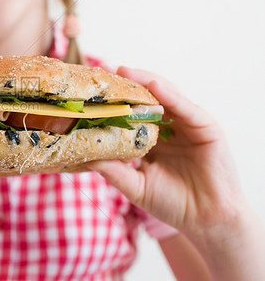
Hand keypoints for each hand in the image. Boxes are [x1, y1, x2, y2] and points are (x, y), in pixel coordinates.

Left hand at [88, 67, 247, 234]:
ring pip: (167, 95)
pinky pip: (187, 108)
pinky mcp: (206, 127)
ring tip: (126, 72)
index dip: (115, 102)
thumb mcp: (136, 186)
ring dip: (147, 81)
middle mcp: (170, 126)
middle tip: (107, 72)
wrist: (207, 220)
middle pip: (148, 98)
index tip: (93, 93)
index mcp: (152, 138)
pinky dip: (171, 95)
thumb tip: (86, 159)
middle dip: (129, 85)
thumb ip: (115, 172)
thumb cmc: (173, 203)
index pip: (132, 113)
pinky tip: (155, 86)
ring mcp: (188, 124)